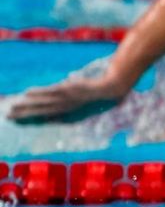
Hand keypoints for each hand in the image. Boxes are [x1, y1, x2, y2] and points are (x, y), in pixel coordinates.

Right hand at [8, 75, 125, 122]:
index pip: (47, 115)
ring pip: (44, 103)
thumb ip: (69, 93)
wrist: (112, 87)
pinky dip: (40, 93)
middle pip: (43, 111)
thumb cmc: (97, 91)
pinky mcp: (70, 89)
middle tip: (9, 116)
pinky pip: (52, 91)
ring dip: (29, 106)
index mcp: (69, 109)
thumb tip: (60, 88)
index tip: (18, 119)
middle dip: (26, 114)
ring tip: (14, 107)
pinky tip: (28, 93)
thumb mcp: (81, 93)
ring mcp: (68, 98)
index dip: (33, 117)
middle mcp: (67, 106)